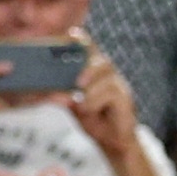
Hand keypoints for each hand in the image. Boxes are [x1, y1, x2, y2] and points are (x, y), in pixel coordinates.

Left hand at [69, 33, 141, 159]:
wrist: (114, 142)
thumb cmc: (94, 119)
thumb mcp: (74, 105)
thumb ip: (63, 95)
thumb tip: (50, 91)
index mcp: (94, 72)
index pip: (90, 50)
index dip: (83, 40)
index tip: (71, 34)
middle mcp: (108, 76)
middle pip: (102, 60)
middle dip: (88, 67)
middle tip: (77, 82)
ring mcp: (119, 86)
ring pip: (107, 77)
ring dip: (91, 90)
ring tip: (79, 103)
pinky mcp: (125, 100)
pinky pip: (112, 93)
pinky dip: (96, 101)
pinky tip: (87, 109)